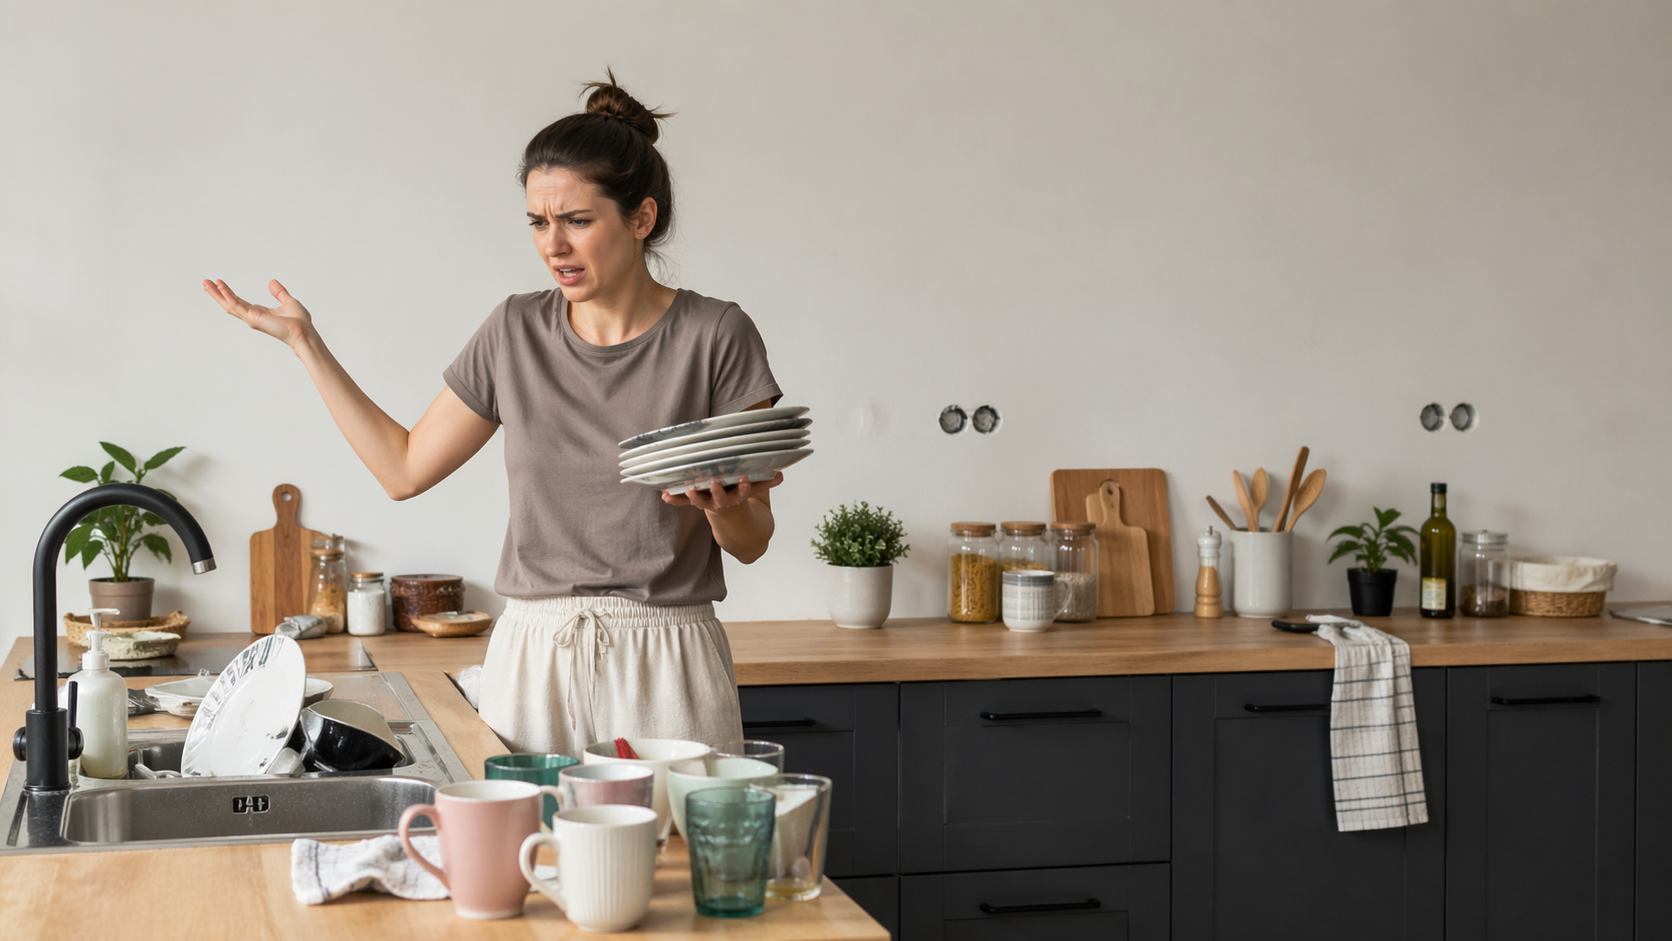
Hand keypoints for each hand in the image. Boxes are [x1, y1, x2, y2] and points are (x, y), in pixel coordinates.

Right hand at [202, 278, 314, 350]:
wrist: (304, 332)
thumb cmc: (299, 322)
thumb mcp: (288, 302)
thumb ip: (279, 293)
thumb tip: (272, 282)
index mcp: (259, 312)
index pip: (238, 302)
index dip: (228, 293)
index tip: (219, 282)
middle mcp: (252, 316)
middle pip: (229, 303)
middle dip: (216, 293)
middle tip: (205, 283)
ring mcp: (251, 318)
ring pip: (228, 305)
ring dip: (217, 294)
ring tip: (206, 283)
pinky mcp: (253, 318)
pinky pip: (236, 306)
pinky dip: (228, 296)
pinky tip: (221, 287)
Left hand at [663, 472, 782, 511]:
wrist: (731, 520)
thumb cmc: (740, 496)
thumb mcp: (755, 492)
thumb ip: (766, 483)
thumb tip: (781, 474)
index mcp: (737, 498)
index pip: (742, 492)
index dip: (743, 487)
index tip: (744, 480)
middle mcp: (722, 502)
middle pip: (719, 498)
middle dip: (717, 491)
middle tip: (714, 482)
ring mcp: (707, 503)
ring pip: (700, 501)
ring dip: (694, 496)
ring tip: (688, 489)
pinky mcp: (696, 502)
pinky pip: (684, 502)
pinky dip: (674, 499)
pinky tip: (664, 495)